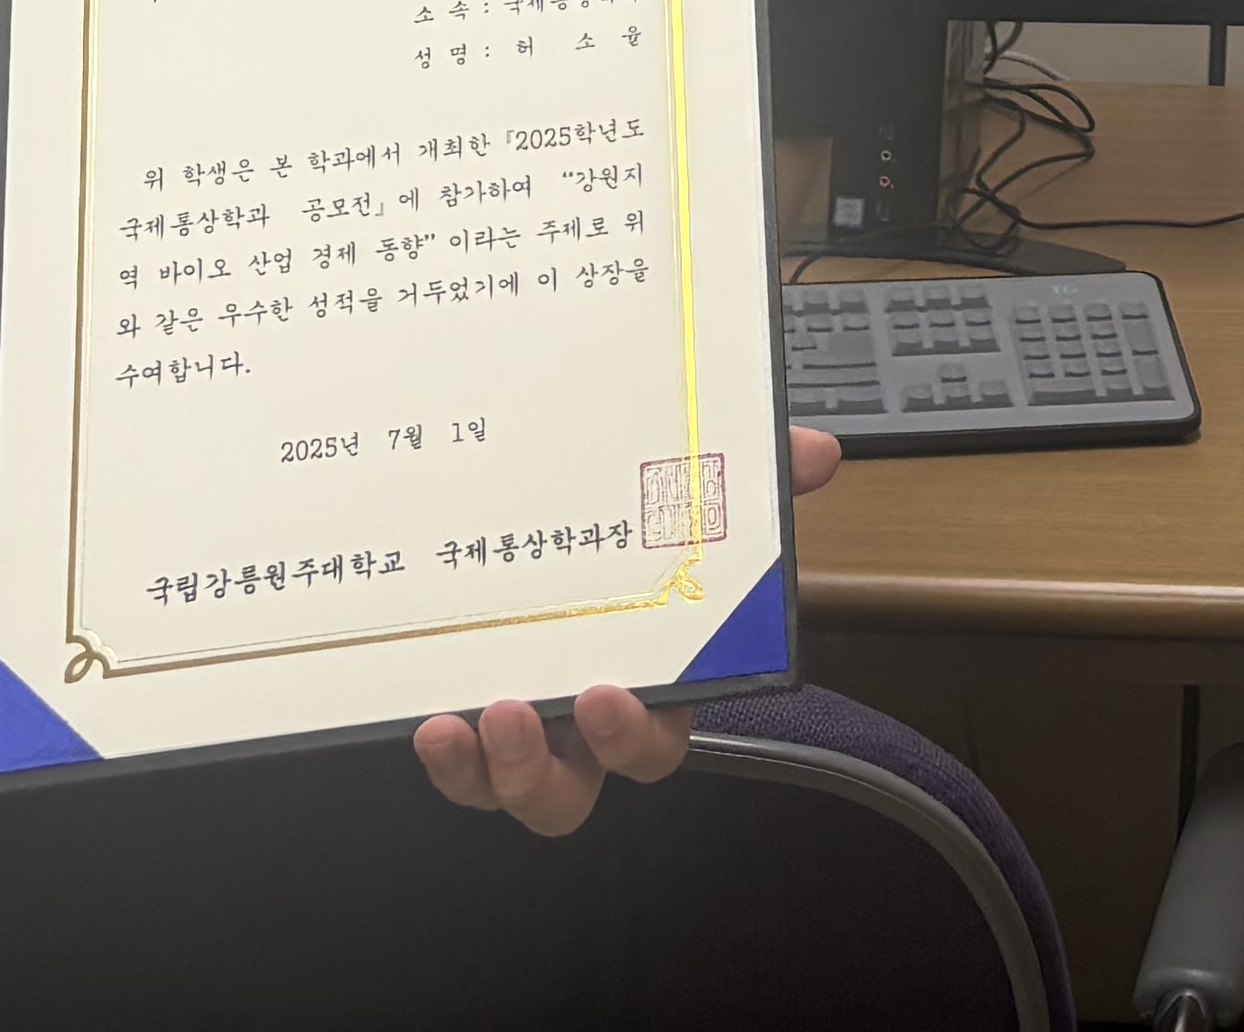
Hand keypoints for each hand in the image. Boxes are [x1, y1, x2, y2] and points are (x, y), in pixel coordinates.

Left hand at [413, 427, 841, 837]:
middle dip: (548, 770)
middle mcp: (578, 723)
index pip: (656, 736)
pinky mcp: (463, 719)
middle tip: (519, 712)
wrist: (533, 516)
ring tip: (461, 723)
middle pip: (574, 789)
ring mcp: (519, 728)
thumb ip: (748, 481)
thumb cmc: (630, 535)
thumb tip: (812, 453)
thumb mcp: (690, 501)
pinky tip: (431, 724)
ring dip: (486, 774)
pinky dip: (447, 760)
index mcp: (642, 684)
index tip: (610, 695)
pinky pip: (459, 768)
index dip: (637, 733)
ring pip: (509, 790)